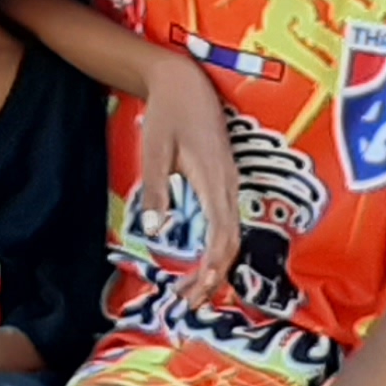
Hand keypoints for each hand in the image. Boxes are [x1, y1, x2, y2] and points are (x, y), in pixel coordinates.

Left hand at [133, 57, 241, 303]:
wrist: (185, 81)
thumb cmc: (168, 113)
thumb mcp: (155, 149)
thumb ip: (156, 189)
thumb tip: (157, 231)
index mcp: (214, 179)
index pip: (221, 234)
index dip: (212, 266)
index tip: (196, 290)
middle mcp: (229, 185)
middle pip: (229, 243)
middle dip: (211, 277)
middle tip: (186, 303)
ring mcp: (230, 184)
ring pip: (230, 236)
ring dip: (214, 267)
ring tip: (190, 293)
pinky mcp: (225, 182)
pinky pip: (226, 225)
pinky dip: (215, 251)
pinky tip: (199, 264)